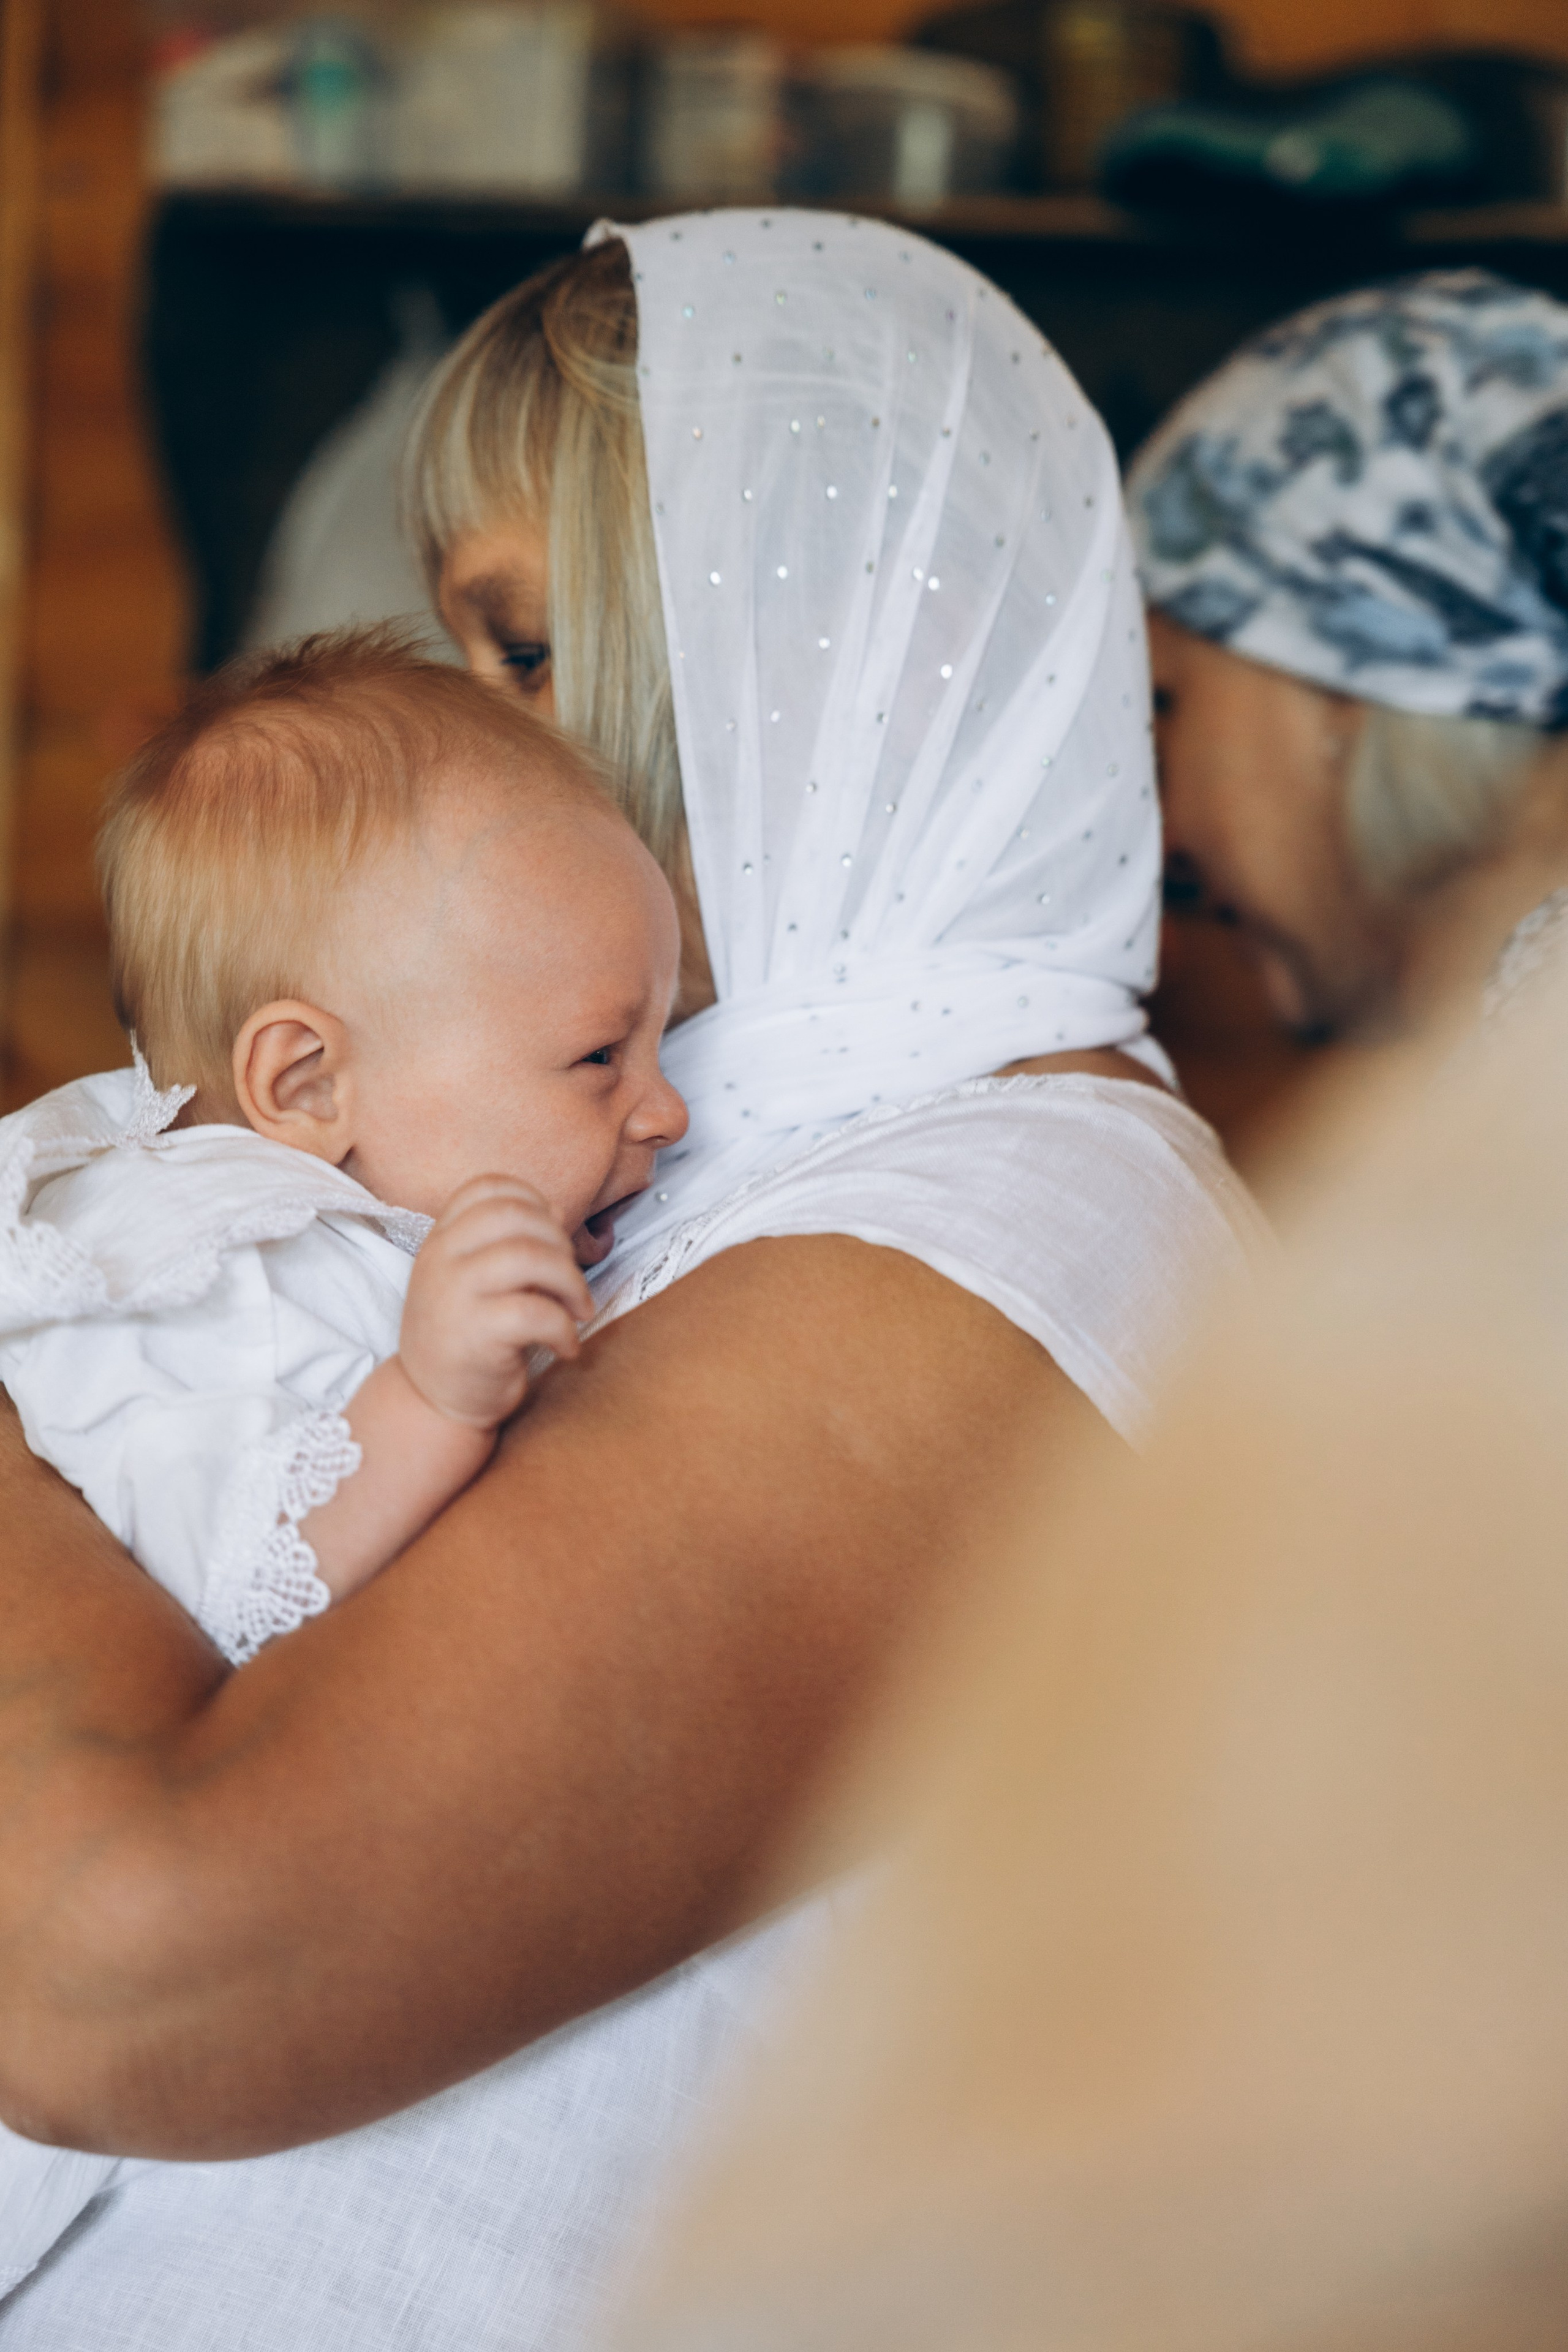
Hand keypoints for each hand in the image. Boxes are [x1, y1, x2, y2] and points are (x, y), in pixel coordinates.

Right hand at [397, 1175, 594, 1430]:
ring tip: (578, 1310)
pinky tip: (566, 1346)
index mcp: (441, 1239)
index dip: (532, 1199)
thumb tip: (554, 1211)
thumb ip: (502, 1242)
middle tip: (570, 1279)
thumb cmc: (465, 1336)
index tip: (552, 1233)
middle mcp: (441, 1259)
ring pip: (529, 1257)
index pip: (487, 1188)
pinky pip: (535, 1313)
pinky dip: (565, 1329)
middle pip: (516, 1215)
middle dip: (561, 1242)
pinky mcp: (474, 1335)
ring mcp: (454, 1294)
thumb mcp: (470, 1278)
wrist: (431, 1402)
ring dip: (571, 1282)